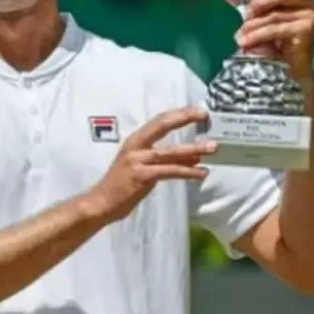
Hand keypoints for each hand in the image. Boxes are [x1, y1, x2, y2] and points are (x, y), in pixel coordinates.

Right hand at [85, 107, 213, 222]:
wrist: (101, 203)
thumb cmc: (121, 185)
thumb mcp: (141, 166)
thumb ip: (165, 160)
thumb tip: (194, 157)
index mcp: (134, 141)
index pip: (158, 120)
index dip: (178, 113)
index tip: (197, 110)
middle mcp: (135, 146)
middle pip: (162, 126)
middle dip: (184, 118)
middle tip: (204, 116)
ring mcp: (138, 161)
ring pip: (170, 151)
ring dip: (193, 148)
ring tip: (212, 147)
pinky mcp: (142, 176)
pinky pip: (169, 171)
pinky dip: (187, 172)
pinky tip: (202, 173)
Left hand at [223, 0, 313, 80]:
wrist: (288, 66)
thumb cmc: (274, 37)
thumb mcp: (257, 16)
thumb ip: (244, 1)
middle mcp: (307, 0)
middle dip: (258, 4)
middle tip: (246, 16)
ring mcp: (309, 15)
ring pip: (275, 14)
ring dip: (253, 26)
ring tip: (240, 37)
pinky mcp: (307, 30)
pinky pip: (277, 28)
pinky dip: (258, 35)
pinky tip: (246, 42)